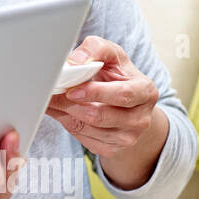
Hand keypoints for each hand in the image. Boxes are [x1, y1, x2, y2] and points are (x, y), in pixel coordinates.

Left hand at [45, 36, 158, 160]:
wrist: (128, 105)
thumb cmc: (118, 76)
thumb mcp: (112, 55)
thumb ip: (95, 50)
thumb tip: (74, 62)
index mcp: (145, 91)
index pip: (121, 94)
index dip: (94, 92)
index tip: (72, 89)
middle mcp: (140, 118)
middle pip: (100, 116)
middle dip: (72, 104)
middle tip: (54, 93)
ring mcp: (127, 137)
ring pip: (87, 128)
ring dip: (65, 113)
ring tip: (55, 98)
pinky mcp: (112, 149)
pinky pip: (84, 139)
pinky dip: (68, 124)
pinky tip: (64, 111)